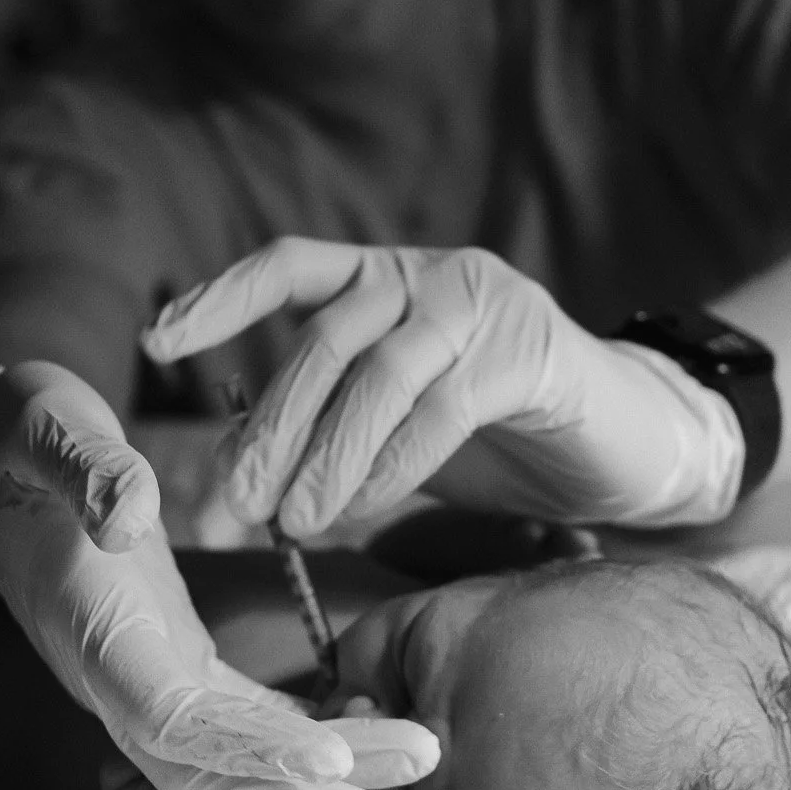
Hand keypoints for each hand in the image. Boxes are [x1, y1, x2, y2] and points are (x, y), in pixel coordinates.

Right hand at [0, 359, 440, 789]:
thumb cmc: (15, 433)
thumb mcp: (44, 423)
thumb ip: (84, 467)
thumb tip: (126, 516)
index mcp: (87, 629)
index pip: (168, 720)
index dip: (247, 750)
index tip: (330, 760)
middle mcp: (114, 675)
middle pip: (208, 776)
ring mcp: (142, 677)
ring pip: (232, 763)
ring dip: (319, 786)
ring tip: (417, 768)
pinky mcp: (171, 661)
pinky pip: (243, 723)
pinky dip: (305, 738)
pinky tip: (373, 738)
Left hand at [140, 239, 746, 537]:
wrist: (634, 445)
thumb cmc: (505, 436)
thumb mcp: (398, 425)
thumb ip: (328, 428)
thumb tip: (234, 474)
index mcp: (387, 276)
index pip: (289, 266)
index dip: (219, 297)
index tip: (156, 342)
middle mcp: (428, 273)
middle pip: (324, 338)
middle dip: (270, 426)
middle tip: (231, 501)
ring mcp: (482, 303)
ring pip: (379, 374)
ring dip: (325, 455)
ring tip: (291, 523)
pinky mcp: (530, 350)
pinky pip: (442, 408)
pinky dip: (393, 465)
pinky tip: (362, 511)